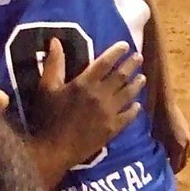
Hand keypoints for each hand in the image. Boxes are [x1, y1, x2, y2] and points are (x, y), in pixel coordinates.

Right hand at [28, 38, 143, 168]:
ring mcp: (109, 113)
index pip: (105, 62)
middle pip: (120, 76)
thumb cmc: (47, 117)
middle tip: (138, 57)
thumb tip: (56, 40)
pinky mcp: (112, 129)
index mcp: (85, 83)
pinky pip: (127, 117)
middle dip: (131, 65)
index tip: (125, 45)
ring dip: (136, 85)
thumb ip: (54, 63)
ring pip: (127, 95)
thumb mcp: (47, 87)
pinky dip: (134, 110)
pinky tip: (137, 106)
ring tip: (142, 77)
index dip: (116, 52)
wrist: (53, 150)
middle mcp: (100, 95)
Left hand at [153, 100, 189, 173]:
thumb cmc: (154, 117)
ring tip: (166, 159)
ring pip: (185, 152)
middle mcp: (186, 142)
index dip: (169, 173)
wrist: (161, 98)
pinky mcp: (185, 127)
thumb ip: (157, 151)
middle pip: (183, 161)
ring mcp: (187, 134)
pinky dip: (178, 148)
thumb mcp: (153, 137)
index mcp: (179, 147)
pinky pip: (184, 143)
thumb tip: (156, 162)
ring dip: (177, 157)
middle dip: (175, 167)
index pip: (176, 167)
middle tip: (164, 170)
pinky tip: (168, 146)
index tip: (162, 178)